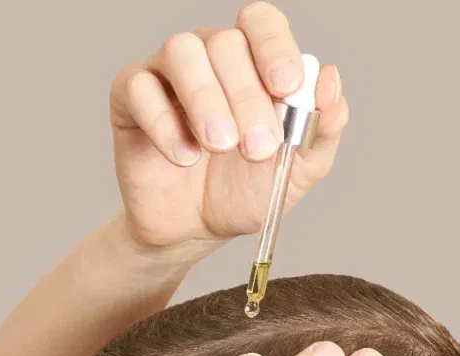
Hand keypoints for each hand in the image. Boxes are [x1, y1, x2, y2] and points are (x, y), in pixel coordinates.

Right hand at [109, 1, 348, 252]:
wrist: (195, 229)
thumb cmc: (245, 191)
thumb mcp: (299, 168)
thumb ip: (323, 125)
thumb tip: (330, 78)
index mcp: (253, 62)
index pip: (261, 22)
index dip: (275, 46)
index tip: (286, 87)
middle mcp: (209, 56)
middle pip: (225, 42)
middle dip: (246, 96)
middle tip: (257, 148)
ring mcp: (166, 72)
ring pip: (181, 51)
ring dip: (206, 99)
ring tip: (219, 146)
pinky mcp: (128, 97)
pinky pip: (139, 88)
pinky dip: (164, 123)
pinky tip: (183, 157)